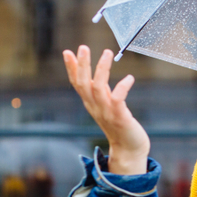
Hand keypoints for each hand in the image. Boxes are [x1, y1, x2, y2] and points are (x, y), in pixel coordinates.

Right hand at [62, 45, 148, 174]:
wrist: (129, 149)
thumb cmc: (118, 125)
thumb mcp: (104, 106)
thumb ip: (98, 92)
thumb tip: (93, 77)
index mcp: (90, 104)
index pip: (77, 84)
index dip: (71, 68)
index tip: (67, 52)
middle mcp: (95, 107)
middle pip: (84, 83)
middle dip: (82, 65)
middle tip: (83, 47)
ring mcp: (106, 112)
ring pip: (98, 88)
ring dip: (102, 69)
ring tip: (107, 52)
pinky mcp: (120, 117)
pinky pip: (118, 99)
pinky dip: (122, 87)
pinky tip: (129, 78)